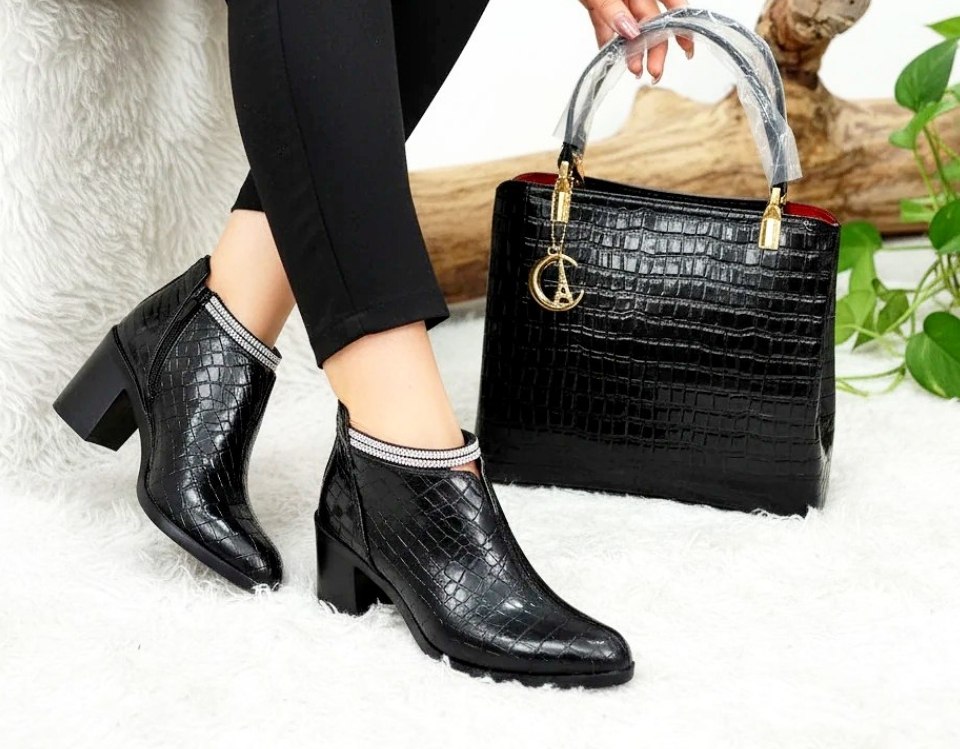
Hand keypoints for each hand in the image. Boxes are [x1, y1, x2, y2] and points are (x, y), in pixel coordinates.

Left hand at [577, 0, 694, 81]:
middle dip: (654, 46)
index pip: (669, 3)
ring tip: (635, 69)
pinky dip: (607, 37)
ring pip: (627, 23)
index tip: (686, 48)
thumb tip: (631, 31)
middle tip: (654, 71)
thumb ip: (612, 7)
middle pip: (649, 18)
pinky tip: (613, 56)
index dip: (678, 26)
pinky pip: (604, 20)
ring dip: (631, 48)